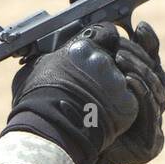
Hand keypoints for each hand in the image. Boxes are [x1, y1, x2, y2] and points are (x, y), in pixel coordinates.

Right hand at [4, 22, 140, 163]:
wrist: (48, 130)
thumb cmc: (34, 101)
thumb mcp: (35, 69)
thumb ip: (49, 58)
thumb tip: (47, 59)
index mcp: (83, 47)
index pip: (106, 33)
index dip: (105, 42)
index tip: (102, 49)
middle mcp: (104, 59)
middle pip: (120, 55)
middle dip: (112, 67)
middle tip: (100, 83)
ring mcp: (118, 81)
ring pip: (126, 79)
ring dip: (116, 89)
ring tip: (100, 104)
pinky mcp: (128, 104)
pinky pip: (130, 101)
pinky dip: (120, 108)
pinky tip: (106, 116)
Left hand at [86, 21, 164, 163]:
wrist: (69, 154)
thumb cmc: (78, 119)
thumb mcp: (85, 84)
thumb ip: (96, 62)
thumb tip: (103, 30)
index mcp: (138, 92)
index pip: (151, 63)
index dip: (149, 44)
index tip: (140, 27)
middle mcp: (149, 106)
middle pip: (155, 73)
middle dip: (138, 57)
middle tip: (120, 46)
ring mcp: (152, 123)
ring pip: (154, 88)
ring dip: (138, 71)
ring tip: (120, 58)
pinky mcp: (152, 142)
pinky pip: (150, 109)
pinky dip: (141, 93)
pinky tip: (128, 81)